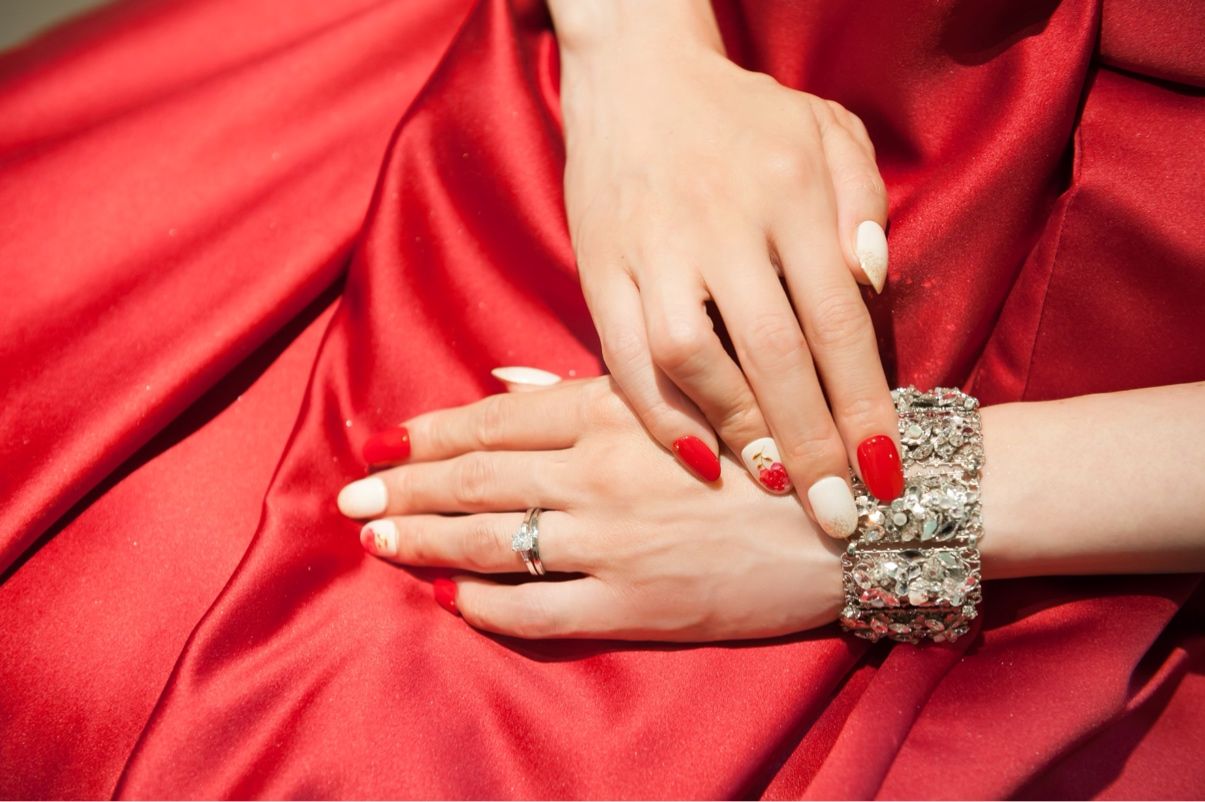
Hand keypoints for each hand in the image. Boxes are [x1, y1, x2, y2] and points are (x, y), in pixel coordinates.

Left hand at [338, 377, 843, 640]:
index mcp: (614, 411)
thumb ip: (587, 388)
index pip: (493, 420)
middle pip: (476, 479)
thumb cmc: (774, 441)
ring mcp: (613, 542)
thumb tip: (501, 382)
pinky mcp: (635, 605)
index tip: (380, 441)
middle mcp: (600, 473)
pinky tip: (452, 598)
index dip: (428, 433)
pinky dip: (485, 603)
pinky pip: (537, 610)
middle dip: (405, 489)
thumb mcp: (684, 393)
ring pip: (493, 540)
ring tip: (379, 541)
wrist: (855, 517)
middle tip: (351, 501)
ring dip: (426, 540)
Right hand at [557, 18, 903, 535]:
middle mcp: (724, 224)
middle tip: (837, 518)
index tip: (887, 476)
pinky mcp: (600, 264)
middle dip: (811, 445)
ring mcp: (656, 246)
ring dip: (735, 430)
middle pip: (775, 354)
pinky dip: (657, 410)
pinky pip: (624, 351)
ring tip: (771, 481)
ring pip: (694, 358)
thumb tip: (869, 282)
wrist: (637, 71)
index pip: (839, 319)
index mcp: (792, 192)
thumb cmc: (746, 113)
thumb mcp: (827, 130)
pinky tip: (693, 453)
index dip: (866, 406)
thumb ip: (862, 202)